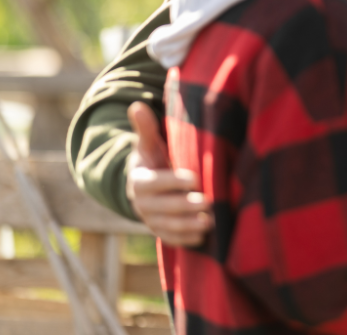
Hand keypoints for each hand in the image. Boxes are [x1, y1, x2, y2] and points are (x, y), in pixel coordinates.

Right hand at [125, 102, 211, 245]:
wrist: (146, 186)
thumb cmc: (153, 160)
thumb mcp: (148, 144)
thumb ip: (146, 128)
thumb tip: (137, 105)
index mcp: (138, 181)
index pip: (153, 183)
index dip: (172, 181)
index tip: (194, 179)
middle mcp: (141, 204)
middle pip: (161, 207)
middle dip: (184, 206)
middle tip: (208, 202)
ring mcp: (150, 220)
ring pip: (167, 226)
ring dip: (187, 226)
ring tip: (209, 222)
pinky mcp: (160, 232)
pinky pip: (170, 239)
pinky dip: (185, 240)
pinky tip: (203, 238)